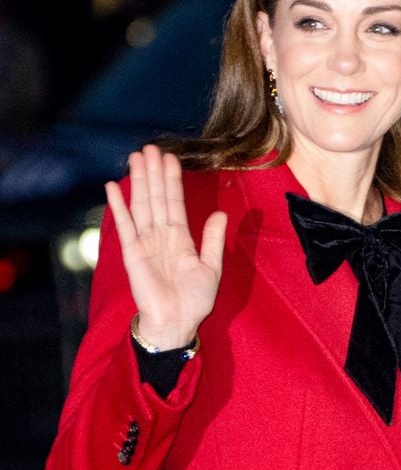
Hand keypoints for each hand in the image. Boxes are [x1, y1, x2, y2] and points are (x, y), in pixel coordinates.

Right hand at [105, 144, 226, 348]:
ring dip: (139, 181)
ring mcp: (145, 243)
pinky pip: (124, 226)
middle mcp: (161, 236)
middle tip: (150, 147)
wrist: (176, 322)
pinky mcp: (132, 253)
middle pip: (156, 198)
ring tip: (136, 157)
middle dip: (154, 172)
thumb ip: (212, 239)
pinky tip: (112, 187)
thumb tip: (219, 213)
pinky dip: (118, 207)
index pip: (175, 202)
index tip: (171, 158)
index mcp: (180, 239)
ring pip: (142, 205)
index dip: (172, 180)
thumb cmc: (194, 301)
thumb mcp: (211, 267)